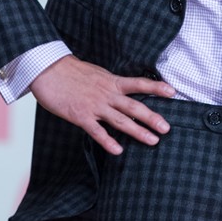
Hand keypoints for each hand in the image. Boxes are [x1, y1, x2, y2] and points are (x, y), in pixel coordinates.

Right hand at [30, 54, 175, 154]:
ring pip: (121, 121)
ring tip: (153, 141)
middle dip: (152, 118)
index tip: (173, 92)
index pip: (139, 84)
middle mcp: (107, 94)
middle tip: (167, 128)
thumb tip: (122, 88)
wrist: (49, 70)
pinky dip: (108, 142)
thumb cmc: (71, 71)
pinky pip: (97, 131)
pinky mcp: (81, 116)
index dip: (156, 88)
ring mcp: (95, 106)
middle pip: (134, 107)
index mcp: (112, 82)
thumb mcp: (97, 72)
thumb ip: (110, 83)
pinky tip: (118, 150)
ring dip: (138, 132)